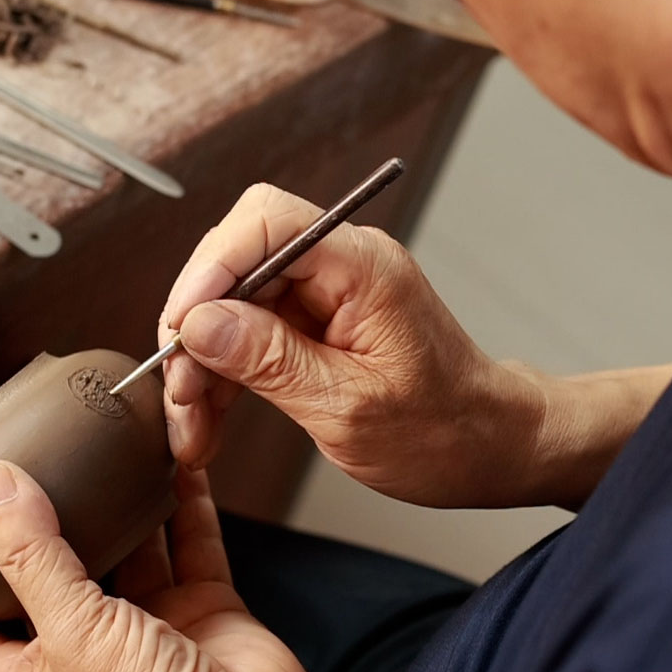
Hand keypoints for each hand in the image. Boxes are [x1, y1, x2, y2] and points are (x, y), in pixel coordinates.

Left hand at [0, 464, 331, 671]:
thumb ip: (31, 556)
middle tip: (8, 463)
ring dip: (113, 501)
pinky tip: (176, 461)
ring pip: (122, 548)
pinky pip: (189, 542)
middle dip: (22, 522)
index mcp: (31, 671)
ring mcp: (146, 627)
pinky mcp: (201, 609)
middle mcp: (84, 645)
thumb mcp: (74, 633)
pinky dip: (183, 501)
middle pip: (38, 575)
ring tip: (100, 446)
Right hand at [160, 183, 554, 508]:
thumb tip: (200, 324)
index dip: (212, 265)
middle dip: (196, 326)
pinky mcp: (313, 321)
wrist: (490, 449)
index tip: (182, 323)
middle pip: (237, 262)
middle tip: (180, 389)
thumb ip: (270, 361)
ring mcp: (325, 292)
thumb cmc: (446, 432)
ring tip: (192, 426)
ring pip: (232, 303)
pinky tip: (209, 421)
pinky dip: (223, 375)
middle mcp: (341, 266)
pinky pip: (248, 332)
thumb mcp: (348, 408)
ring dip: (202, 362)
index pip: (267, 221)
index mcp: (363, 267)